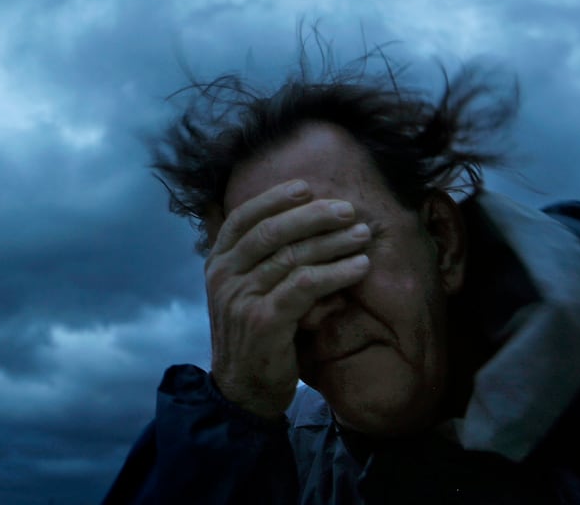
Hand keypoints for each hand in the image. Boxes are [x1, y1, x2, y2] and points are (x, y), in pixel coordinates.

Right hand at [204, 180, 371, 418]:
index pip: (243, 217)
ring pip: (291, 257)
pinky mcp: (264, 321)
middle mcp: (224, 276)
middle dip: (312, 216)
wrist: (243, 391)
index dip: (274, 198)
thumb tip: (293, 218)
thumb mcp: (244, 291)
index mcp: (218, 263)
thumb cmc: (253, 335)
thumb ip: (258, 259)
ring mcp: (241, 298)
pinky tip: (358, 267)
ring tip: (361, 235)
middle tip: (347, 210)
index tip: (306, 188)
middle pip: (270, 232)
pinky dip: (335, 273)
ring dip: (332, 243)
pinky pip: (304, 286)